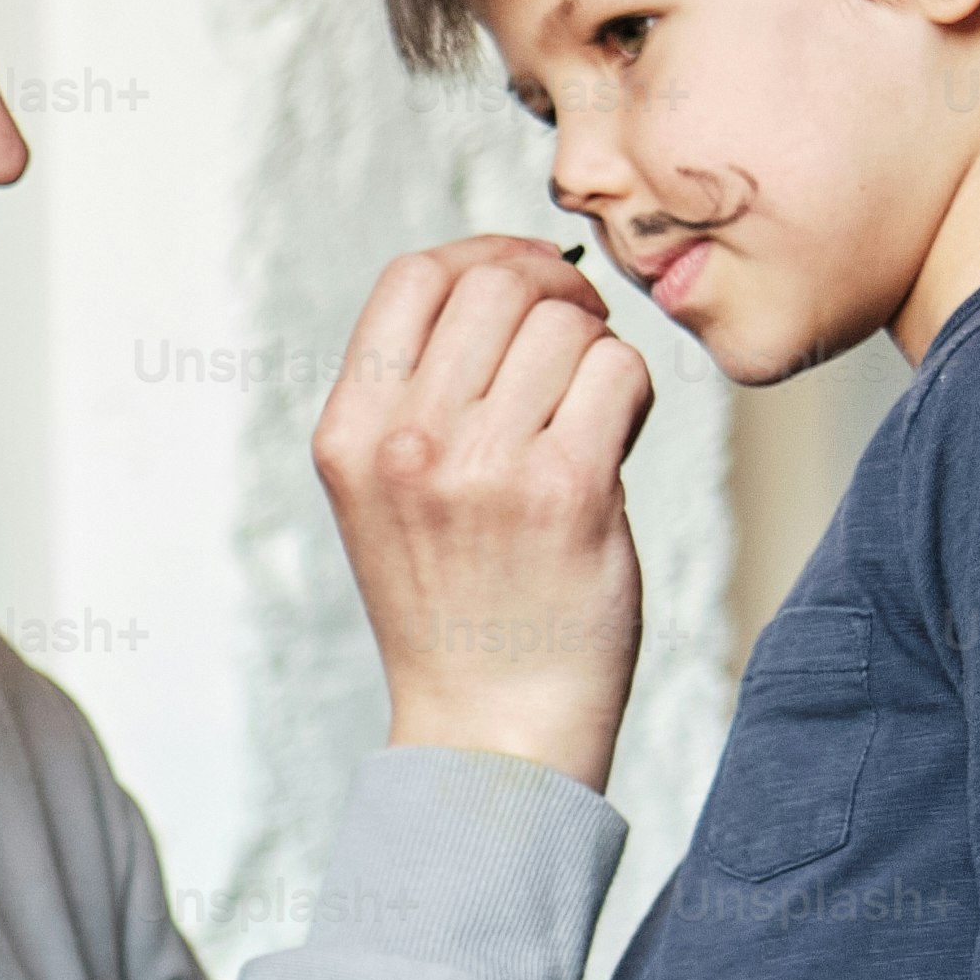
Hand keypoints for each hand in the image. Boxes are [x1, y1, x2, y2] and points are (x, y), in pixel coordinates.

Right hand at [313, 236, 655, 791]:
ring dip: (596, 352)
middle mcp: (404, 443)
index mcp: (348, 434)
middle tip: (579, 337)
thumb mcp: (385, 491)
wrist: (490, 723)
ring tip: (587, 411)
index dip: (483, 257)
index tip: (526, 288)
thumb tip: (511, 273)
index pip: (413, 275)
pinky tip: (612, 443)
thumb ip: (415, 390)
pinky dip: (631, 395)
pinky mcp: (566, 491)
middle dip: (555, 292)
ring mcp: (483, 467)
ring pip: (568, 326)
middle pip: (497, 283)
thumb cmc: (453, 597)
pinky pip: (619, 374)